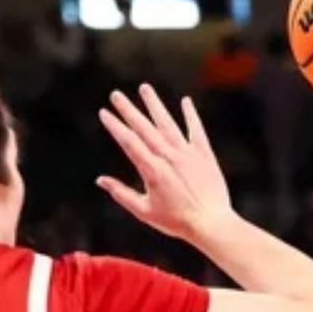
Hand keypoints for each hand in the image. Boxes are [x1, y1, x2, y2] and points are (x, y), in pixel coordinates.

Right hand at [96, 85, 234, 243]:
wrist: (212, 223)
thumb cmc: (177, 222)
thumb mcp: (144, 211)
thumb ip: (121, 194)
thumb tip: (100, 180)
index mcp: (152, 169)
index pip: (129, 142)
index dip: (115, 126)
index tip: (104, 112)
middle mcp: (169, 157)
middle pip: (145, 128)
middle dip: (129, 110)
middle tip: (116, 94)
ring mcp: (188, 154)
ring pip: (168, 124)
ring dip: (155, 105)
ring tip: (145, 88)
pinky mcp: (205, 156)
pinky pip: (196, 131)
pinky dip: (191, 116)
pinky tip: (185, 101)